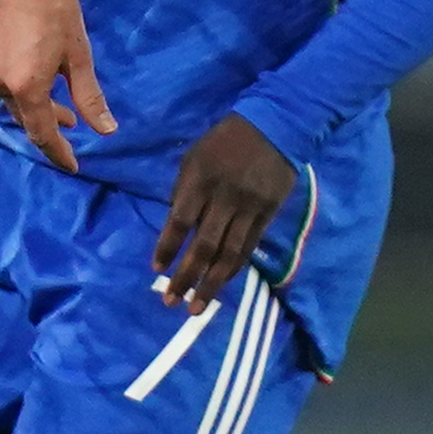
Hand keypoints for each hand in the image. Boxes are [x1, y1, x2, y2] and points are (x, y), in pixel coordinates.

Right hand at [0, 0, 110, 169]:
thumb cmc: (59, 8)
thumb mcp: (80, 56)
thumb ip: (90, 97)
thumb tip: (106, 131)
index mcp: (25, 86)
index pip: (41, 133)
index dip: (58, 152)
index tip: (72, 164)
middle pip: (23, 114)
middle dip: (47, 121)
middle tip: (72, 120)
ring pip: (8, 92)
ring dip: (31, 96)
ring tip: (53, 87)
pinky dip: (14, 75)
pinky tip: (29, 60)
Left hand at [152, 116, 294, 311]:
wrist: (276, 126)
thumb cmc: (225, 140)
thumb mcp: (194, 155)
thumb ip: (183, 189)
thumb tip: (176, 225)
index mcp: (200, 179)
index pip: (180, 221)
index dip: (167, 248)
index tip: (156, 269)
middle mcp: (224, 198)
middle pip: (204, 246)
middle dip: (186, 277)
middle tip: (171, 302)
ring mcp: (249, 208)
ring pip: (229, 254)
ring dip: (211, 284)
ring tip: (197, 307)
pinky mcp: (268, 214)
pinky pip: (249, 248)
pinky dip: (233, 269)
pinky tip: (221, 284)